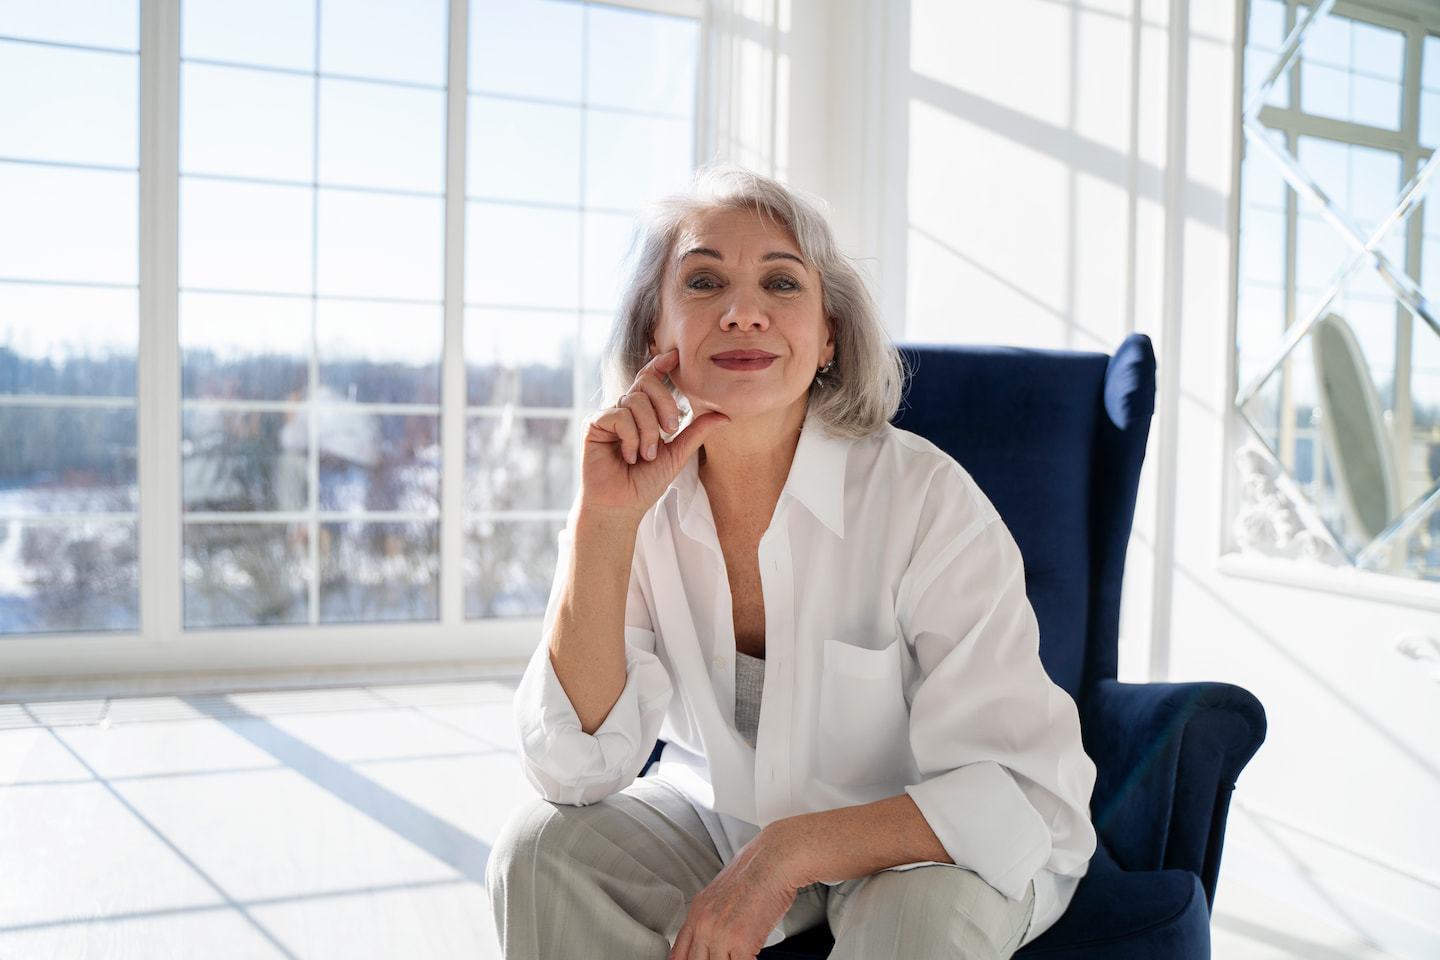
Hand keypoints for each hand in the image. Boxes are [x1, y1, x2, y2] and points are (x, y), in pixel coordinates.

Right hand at [581, 350, 727, 517]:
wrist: (621, 507)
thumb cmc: (644, 484)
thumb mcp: (677, 455)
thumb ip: (696, 433)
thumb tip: (725, 416)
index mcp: (641, 414)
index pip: (649, 379)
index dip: (660, 364)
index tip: (676, 356)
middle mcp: (623, 410)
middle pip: (645, 384)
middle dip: (664, 404)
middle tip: (671, 430)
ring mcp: (607, 417)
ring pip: (634, 401)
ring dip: (648, 431)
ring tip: (646, 456)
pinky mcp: (592, 425)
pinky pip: (618, 416)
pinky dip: (630, 437)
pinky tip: (629, 456)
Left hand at [670, 827, 802, 959]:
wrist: (775, 860)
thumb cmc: (758, 872)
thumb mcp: (723, 893)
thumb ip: (715, 917)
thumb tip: (718, 938)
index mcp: (698, 912)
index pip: (679, 953)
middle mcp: (704, 924)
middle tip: (726, 957)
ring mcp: (721, 934)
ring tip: (742, 956)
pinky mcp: (741, 941)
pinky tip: (753, 958)